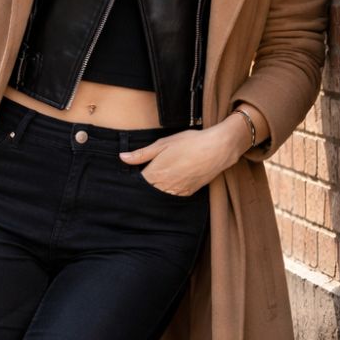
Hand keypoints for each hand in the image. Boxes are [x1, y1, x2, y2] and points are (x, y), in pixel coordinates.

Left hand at [118, 121, 245, 194]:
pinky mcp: (188, 193)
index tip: (130, 177)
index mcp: (155, 174)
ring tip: (161, 177)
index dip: (132, 182)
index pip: (136, 185)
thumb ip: (141, 154)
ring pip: (160, 196)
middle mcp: (165, 187)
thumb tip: (122, 158)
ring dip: (157, 190)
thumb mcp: (163, 144)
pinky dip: (169, 191)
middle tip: (145, 178)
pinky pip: (173, 196)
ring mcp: (177, 192)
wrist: (217, 149)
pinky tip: (171, 181)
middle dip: (144, 187)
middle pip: (147, 193)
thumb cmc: (190, 143)